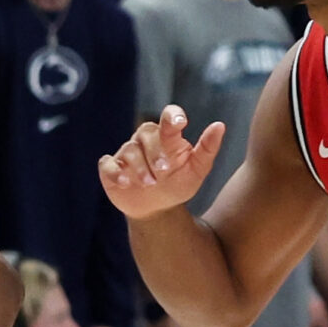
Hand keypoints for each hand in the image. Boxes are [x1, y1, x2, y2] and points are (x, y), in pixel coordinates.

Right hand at [99, 105, 227, 219]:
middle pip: (146, 134)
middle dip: (155, 152)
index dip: (172, 116)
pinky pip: (107, 164)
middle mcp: (145, 140)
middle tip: (164, 170)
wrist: (157, 210)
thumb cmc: (177, 185)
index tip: (178, 123)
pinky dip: (115, 172)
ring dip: (140, 167)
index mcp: (167, 136)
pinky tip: (125, 182)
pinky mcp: (110, 168)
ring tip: (150, 184)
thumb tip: (220, 125)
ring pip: (129, 150)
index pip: (169, 118)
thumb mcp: (196, 170)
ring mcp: (126, 154)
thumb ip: (207, 149)